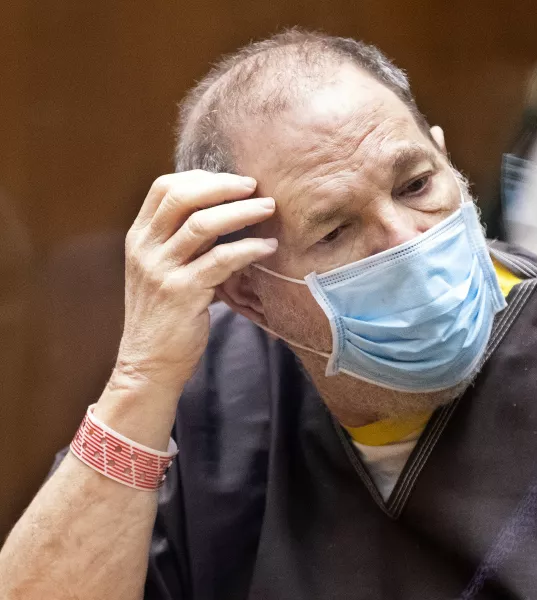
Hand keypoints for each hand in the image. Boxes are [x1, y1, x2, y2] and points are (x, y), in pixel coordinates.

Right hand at [113, 170, 276, 392]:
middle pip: (182, 196)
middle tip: (256, 186)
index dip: (201, 177)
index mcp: (139, 238)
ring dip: (241, 212)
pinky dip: (249, 249)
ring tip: (269, 208)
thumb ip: (183, 242)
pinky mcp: (182, 293)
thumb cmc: (166, 316)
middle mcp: (145, 249)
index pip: (164, 188)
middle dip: (224, 186)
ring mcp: (161, 270)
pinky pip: (220, 260)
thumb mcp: (163, 271)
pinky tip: (269, 247)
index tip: (233, 182)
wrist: (148, 364)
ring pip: (202, 224)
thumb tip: (224, 213)